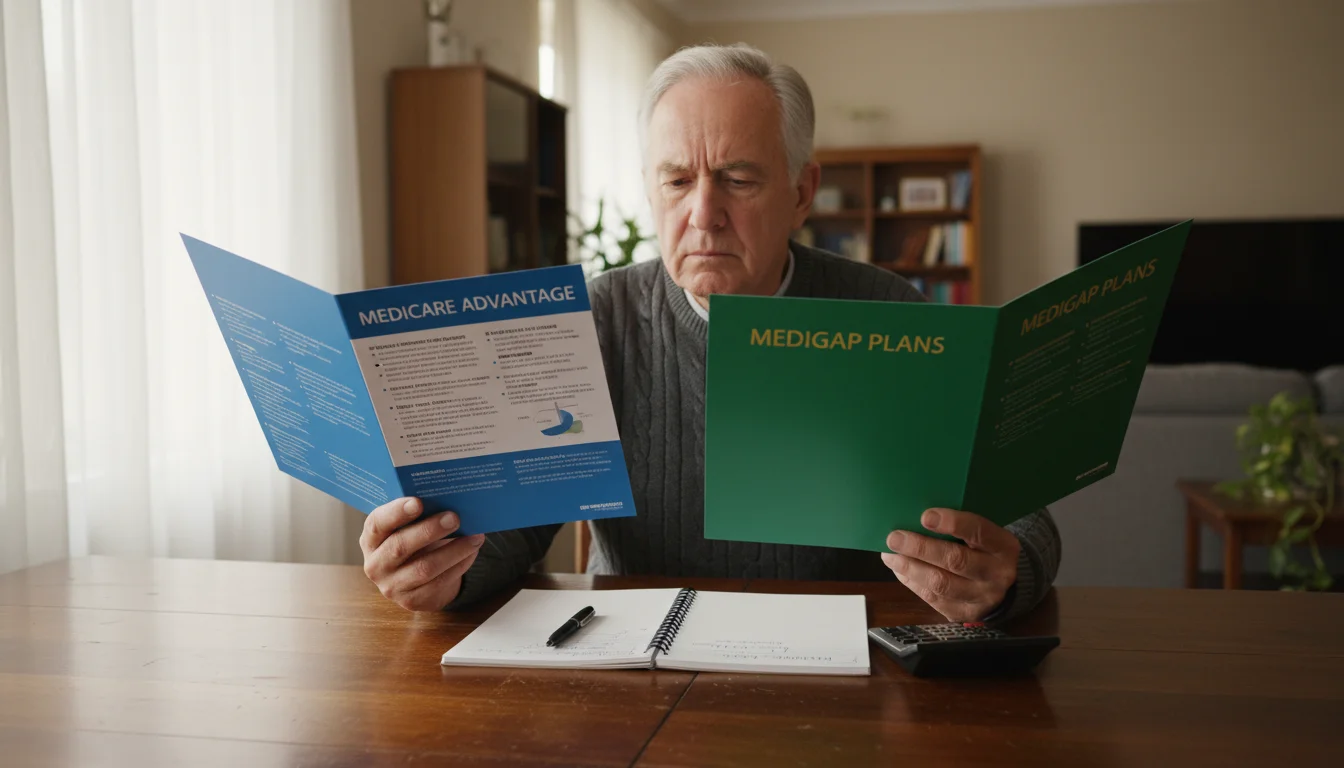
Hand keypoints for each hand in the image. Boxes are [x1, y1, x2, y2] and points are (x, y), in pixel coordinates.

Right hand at [361, 497, 485, 611]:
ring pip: (424, 568)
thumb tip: (447, 499)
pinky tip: (472, 552)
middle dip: (430, 530)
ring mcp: (392, 586)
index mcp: (371, 539)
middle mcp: (376, 564)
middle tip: (454, 517)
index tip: (418, 502)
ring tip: (474, 536)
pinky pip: (439, 583)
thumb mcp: (406, 528)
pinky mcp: (412, 601)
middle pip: (400, 547)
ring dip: (453, 550)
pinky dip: (459, 565)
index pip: (377, 524)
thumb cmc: (412, 542)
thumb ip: (417, 516)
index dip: (396, 512)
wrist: (415, 580)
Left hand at [881, 508, 1019, 621]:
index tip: (925, 516)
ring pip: (941, 583)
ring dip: (910, 568)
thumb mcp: (984, 535)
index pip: (979, 532)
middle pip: (955, 560)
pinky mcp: (965, 614)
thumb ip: (960, 527)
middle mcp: (997, 574)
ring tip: (890, 555)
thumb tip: (917, 517)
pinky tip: (900, 569)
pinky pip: (934, 598)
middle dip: (921, 548)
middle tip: (894, 538)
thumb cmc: (985, 551)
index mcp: (1004, 546)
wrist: (1006, 588)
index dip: (952, 523)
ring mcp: (982, 597)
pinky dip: (912, 582)